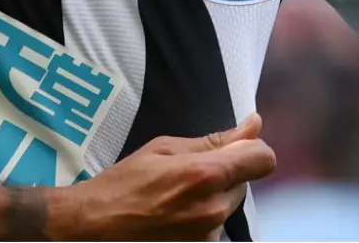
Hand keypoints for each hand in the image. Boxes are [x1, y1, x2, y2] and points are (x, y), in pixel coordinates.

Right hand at [49, 113, 276, 241]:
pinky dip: (201, 219)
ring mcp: (208, 236)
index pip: (263, 159)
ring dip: (212, 198)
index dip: (252, 150)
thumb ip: (214, 140)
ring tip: (174, 198)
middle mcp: (214, 209)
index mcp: (206, 175)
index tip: (236, 149)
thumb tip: (253, 125)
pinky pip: (215, 228)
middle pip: (243, 183)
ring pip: (228, 206)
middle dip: (224, 174)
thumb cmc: (123, 183)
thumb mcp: (163, 149)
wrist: (95, 227)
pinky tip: (173, 217)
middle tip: (186, 175)